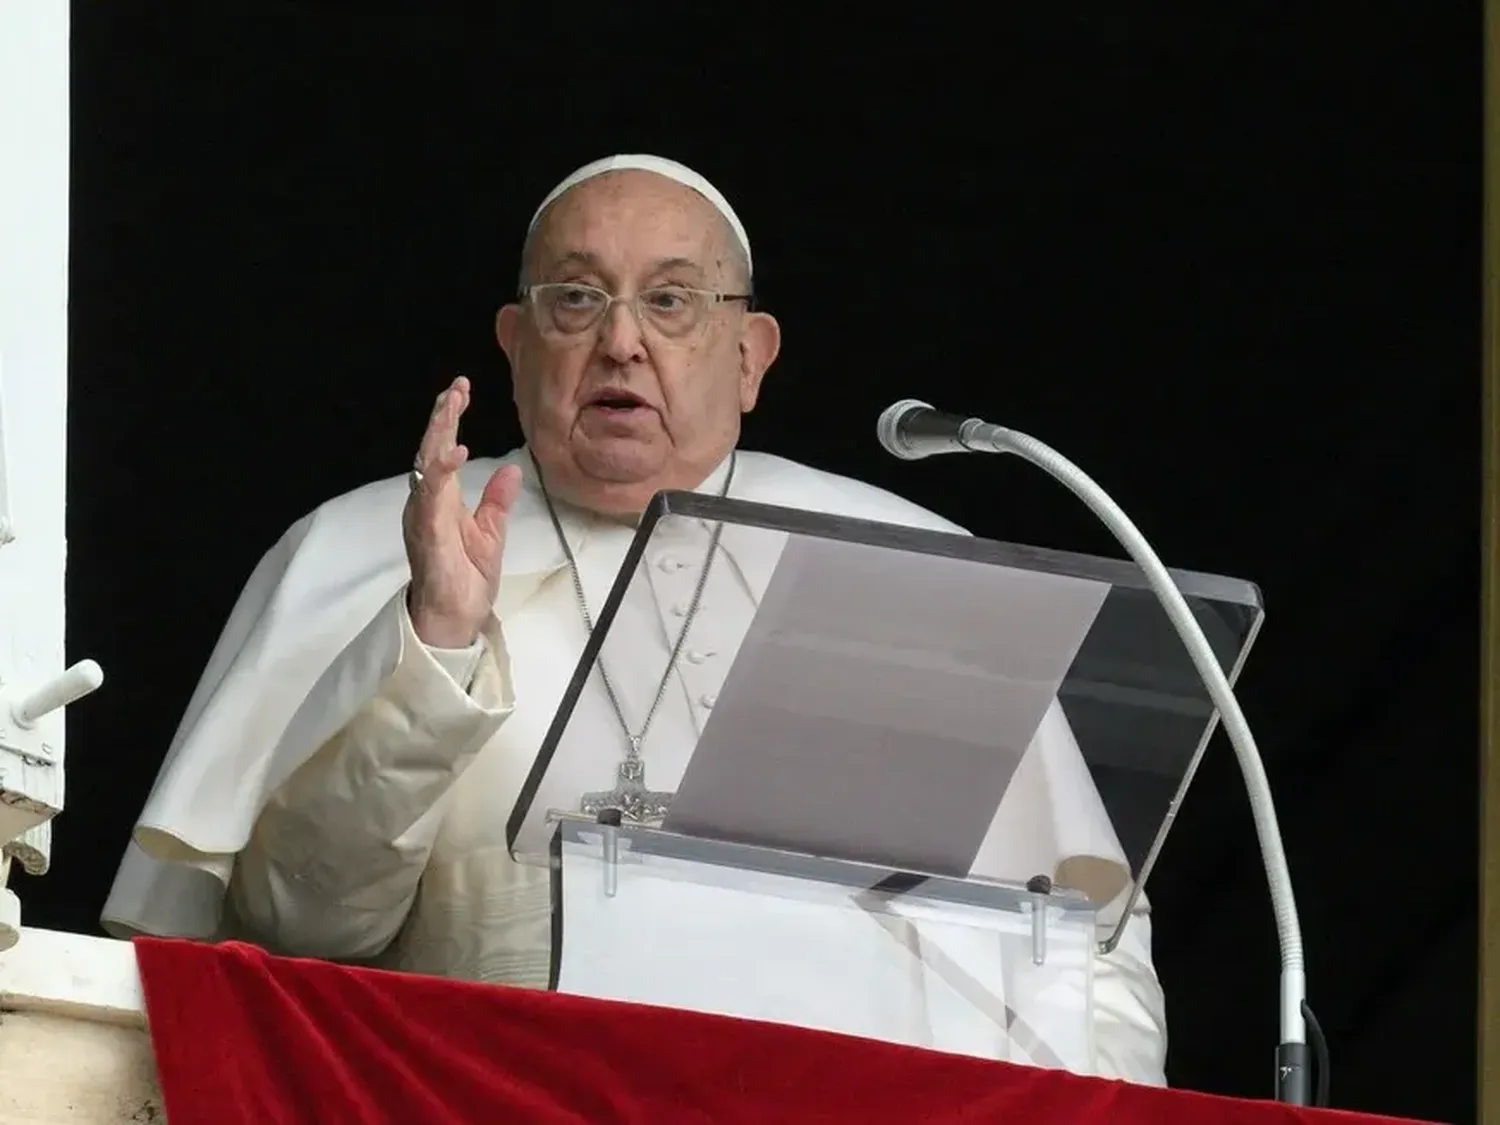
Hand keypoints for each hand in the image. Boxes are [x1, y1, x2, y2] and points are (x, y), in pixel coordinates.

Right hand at [402, 376, 521, 647]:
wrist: (456, 619)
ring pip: (427, 466)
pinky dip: (442, 473)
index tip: (461, 389)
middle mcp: (427, 503)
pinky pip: (432, 498)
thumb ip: (497, 501)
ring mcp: (424, 517)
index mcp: (442, 500)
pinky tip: (456, 452)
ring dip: (439, 433)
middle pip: (431, 450)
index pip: (443, 451)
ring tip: (452, 404)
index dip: (450, 420)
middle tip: (456, 386)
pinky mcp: (428, 535)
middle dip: (442, 416)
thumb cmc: (467, 579)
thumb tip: (511, 468)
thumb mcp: (491, 533)